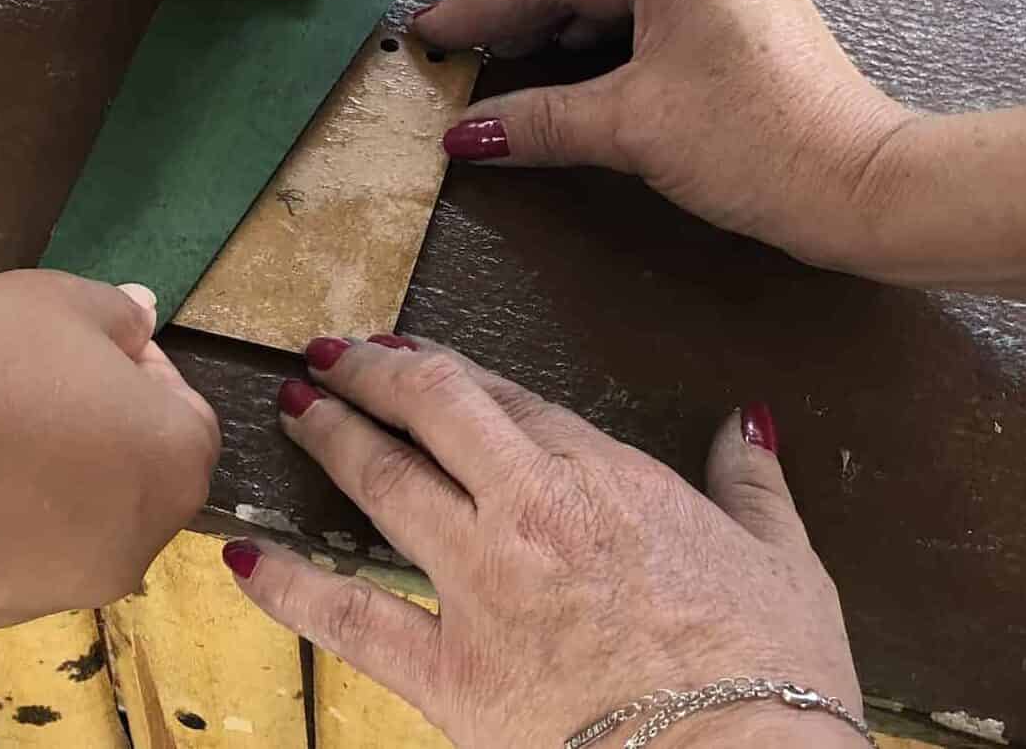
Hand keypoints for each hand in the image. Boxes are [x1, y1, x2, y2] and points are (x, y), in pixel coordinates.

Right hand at [0, 271, 218, 631]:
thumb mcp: (63, 301)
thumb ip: (118, 316)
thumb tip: (141, 317)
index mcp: (170, 472)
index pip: (184, 421)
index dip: (141, 375)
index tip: (89, 347)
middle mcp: (127, 551)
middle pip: (128, 482)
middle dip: (95, 431)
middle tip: (30, 381)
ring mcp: (44, 596)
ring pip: (60, 528)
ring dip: (36, 481)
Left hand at [223, 336, 863, 748]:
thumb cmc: (776, 673)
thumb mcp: (784, 561)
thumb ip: (754, 481)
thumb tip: (748, 422)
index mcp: (602, 477)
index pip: (503, 398)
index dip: (444, 367)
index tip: (407, 349)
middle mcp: (528, 510)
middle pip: (431, 413)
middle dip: (372, 374)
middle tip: (329, 353)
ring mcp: (480, 587)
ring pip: (385, 484)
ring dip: (332, 437)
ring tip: (294, 407)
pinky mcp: (452, 675)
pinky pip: (350, 619)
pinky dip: (289, 585)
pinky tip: (241, 554)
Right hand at [415, 0, 914, 274]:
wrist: (865, 186)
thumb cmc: (758, 140)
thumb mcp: (634, 127)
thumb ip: (541, 123)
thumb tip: (463, 136)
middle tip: (449, 39)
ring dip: (552, 20)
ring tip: (497, 57)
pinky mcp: (737, 32)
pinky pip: (649, 15)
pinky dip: (598, 37)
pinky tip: (567, 73)